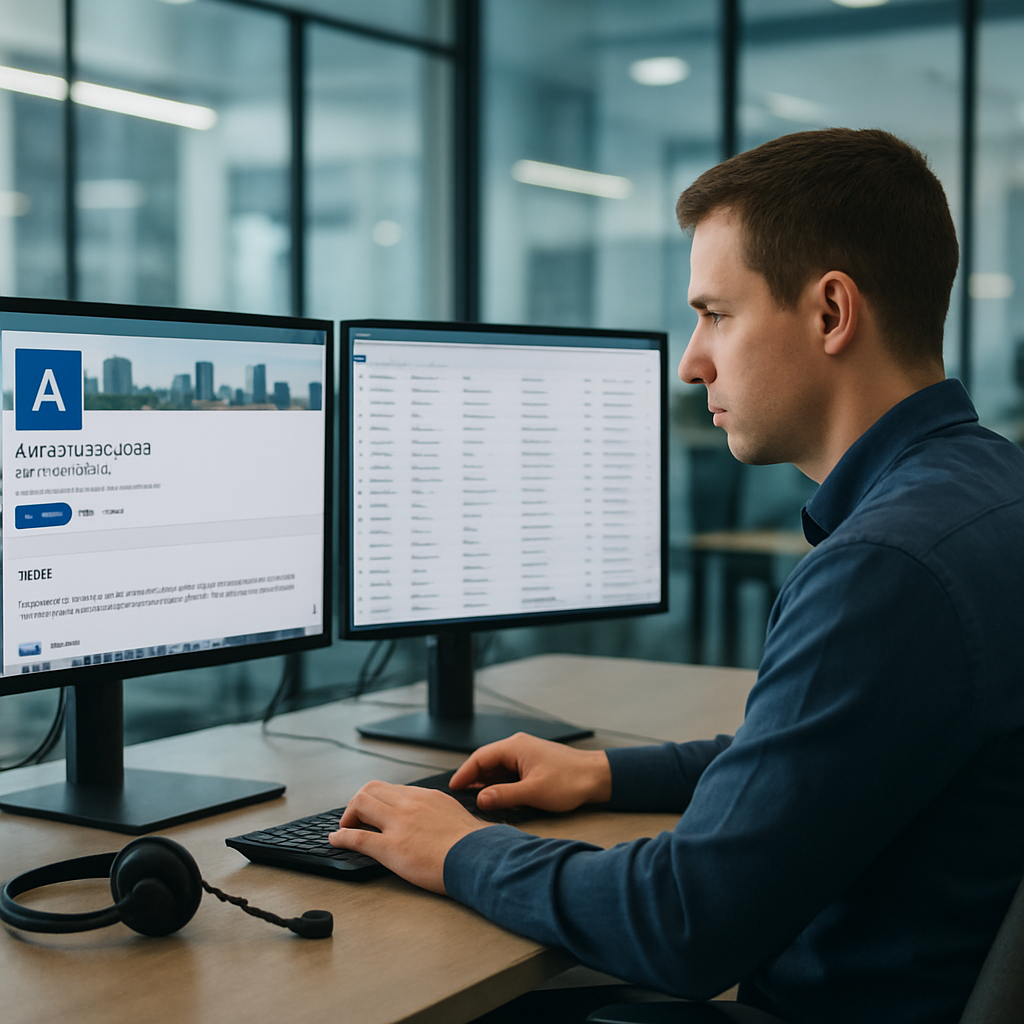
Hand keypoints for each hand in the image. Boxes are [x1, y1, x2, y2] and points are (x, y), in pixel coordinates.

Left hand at [328, 781, 488, 893]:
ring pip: (361, 803)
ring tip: (345, 827)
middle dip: (359, 802)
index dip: (378, 799)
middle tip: (356, 817)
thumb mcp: (457, 816)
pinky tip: (336, 840)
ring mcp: (399, 824)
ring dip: (348, 814)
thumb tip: (438, 820)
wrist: (479, 858)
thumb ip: (440, 813)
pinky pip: (358, 837)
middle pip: (372, 789)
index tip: (374, 810)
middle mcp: (410, 804)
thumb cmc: (475, 845)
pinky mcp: (392, 848)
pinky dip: (341, 837)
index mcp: (426, 797)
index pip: (393, 789)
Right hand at [449, 732, 611, 813]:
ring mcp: (526, 754)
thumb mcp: (533, 792)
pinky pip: (509, 771)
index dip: (464, 773)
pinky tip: (497, 795)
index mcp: (515, 747)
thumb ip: (504, 796)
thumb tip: (480, 799)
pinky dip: (499, 782)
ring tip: (475, 798)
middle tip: (460, 796)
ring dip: (486, 781)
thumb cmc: (570, 781)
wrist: (597, 777)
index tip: (452, 787)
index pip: (480, 757)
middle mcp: (518, 747)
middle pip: (486, 761)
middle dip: (472, 778)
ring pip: (498, 767)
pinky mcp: (533, 763)